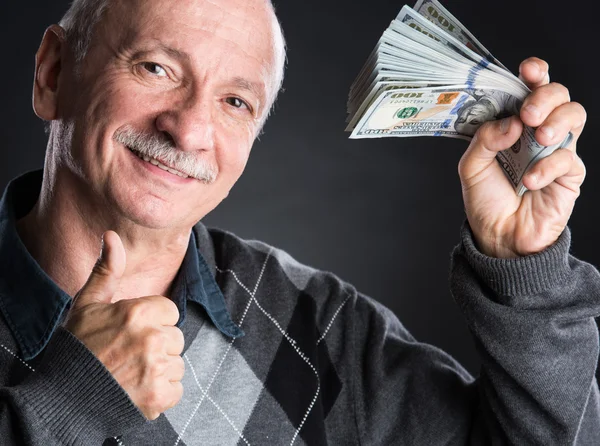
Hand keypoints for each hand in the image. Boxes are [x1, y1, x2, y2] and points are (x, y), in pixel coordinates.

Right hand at [63, 231, 184, 419]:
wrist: (64, 396)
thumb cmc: (78, 347)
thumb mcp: (88, 304)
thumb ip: (107, 270)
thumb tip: (112, 235)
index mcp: (139, 311)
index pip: (170, 312)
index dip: (153, 322)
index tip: (131, 333)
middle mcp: (151, 337)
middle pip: (176, 338)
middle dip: (158, 347)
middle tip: (129, 355)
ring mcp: (156, 367)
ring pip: (177, 364)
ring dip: (160, 371)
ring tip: (132, 373)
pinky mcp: (159, 395)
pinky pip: (176, 389)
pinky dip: (161, 394)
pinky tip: (138, 390)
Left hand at [458, 57, 586, 257]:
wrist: (499, 238)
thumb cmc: (486, 201)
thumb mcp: (471, 167)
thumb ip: (484, 140)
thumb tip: (511, 121)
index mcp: (514, 126)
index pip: (530, 90)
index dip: (535, 74)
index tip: (528, 69)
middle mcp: (537, 133)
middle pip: (558, 95)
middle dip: (546, 96)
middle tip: (528, 113)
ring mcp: (555, 151)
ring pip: (574, 116)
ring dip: (556, 121)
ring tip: (538, 137)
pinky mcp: (569, 175)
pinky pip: (568, 159)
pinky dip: (548, 167)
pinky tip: (530, 181)